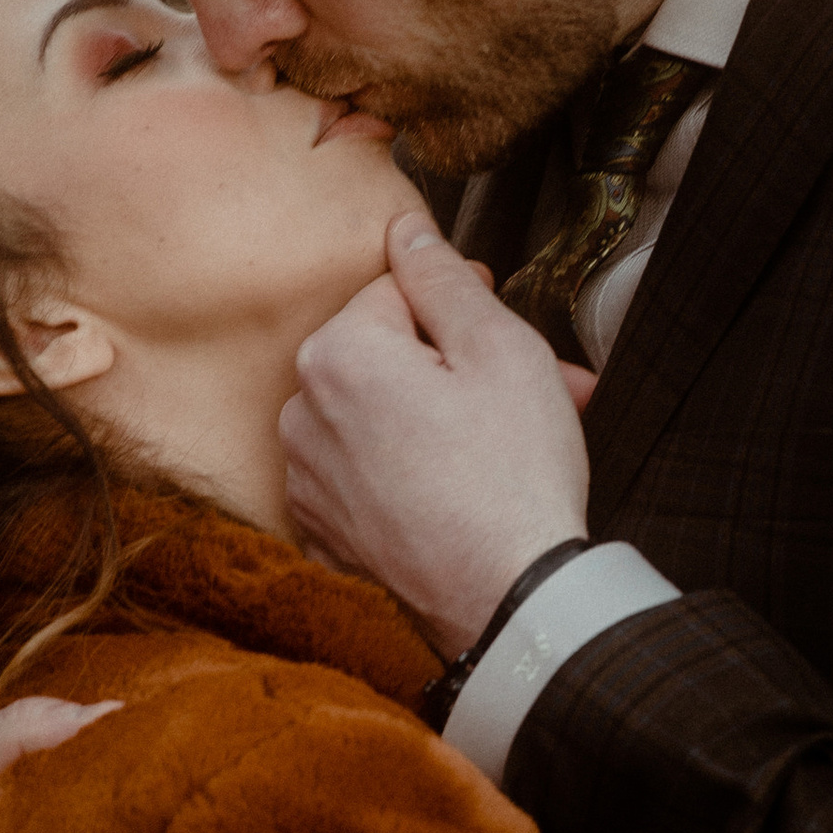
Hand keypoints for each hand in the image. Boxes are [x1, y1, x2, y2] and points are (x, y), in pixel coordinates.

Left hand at [283, 212, 592, 652]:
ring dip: (440, 420)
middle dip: (457, 367)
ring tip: (508, 446)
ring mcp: (307, 480)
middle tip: (530, 393)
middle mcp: (302, 414)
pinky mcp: (324, 532)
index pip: (398, 293)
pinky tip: (467, 491)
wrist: (508, 601)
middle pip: (386, 358)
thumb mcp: (500, 348)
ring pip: (379, 417)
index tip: (502, 336)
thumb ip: (443, 278)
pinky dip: (411, 473)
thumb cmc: (511, 476)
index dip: (462, 309)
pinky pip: (366, 475)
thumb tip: (405, 231)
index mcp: (337, 355)